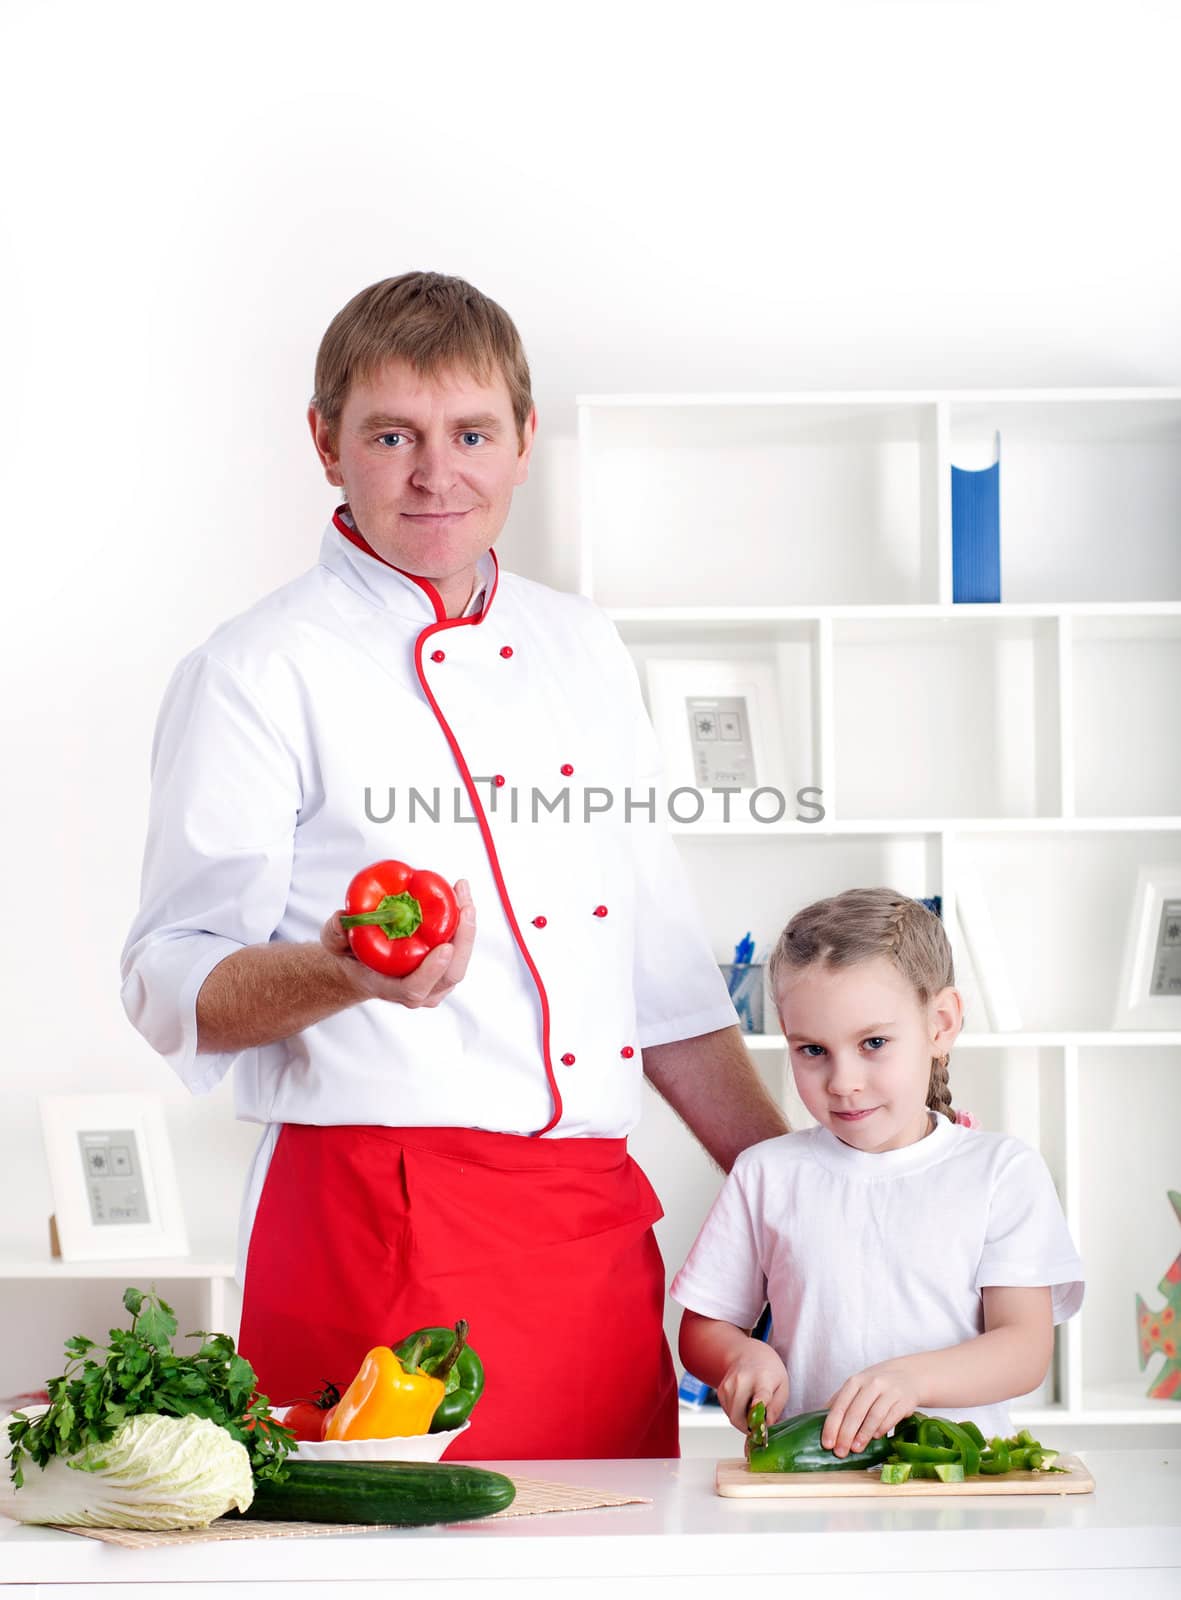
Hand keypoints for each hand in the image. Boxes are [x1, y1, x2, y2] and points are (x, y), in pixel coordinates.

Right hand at [321, 879, 475, 1007]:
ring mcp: (435, 983)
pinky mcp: (445, 968)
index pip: (415, 988)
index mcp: (391, 988)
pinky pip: (462, 947)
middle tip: (465, 906)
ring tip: (463, 889)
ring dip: (467, 924)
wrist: (363, 966)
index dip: (432, 971)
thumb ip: (335, 933)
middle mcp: (419, 992)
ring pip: (461, 959)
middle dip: (464, 940)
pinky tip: (461, 894)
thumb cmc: (351, 956)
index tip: (444, 948)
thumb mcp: (335, 943)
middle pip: (450, 974)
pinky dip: (465, 920)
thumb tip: (342, 918)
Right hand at [715, 1339, 789, 1432]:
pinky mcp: (721, 1390)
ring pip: (732, 1417)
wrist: (749, 1353)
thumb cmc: (769, 1371)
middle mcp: (743, 1381)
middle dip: (749, 1428)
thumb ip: (777, 1407)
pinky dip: (736, 1414)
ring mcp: (729, 1385)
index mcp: (763, 1380)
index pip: (760, 1395)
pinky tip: (744, 1404)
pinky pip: (728, 1412)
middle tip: (759, 1427)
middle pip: (739, 1415)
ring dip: (743, 1421)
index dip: (759, 1407)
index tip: (759, 1414)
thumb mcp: (783, 1386)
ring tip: (753, 1410)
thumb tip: (766, 1424)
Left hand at [821, 1359, 921, 1456]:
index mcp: (855, 1381)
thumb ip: (840, 1401)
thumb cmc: (877, 1385)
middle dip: (845, 1435)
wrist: (909, 1375)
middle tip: (839, 1452)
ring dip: (863, 1435)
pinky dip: (882, 1428)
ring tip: (855, 1450)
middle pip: (855, 1412)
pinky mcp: (904, 1401)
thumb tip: (818, 1419)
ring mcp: (889, 1392)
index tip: (826, 1444)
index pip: (840, 1405)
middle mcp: (872, 1384)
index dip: (832, 1426)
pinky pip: (891, 1417)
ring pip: (873, 1415)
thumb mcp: (858, 1386)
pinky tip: (875, 1438)